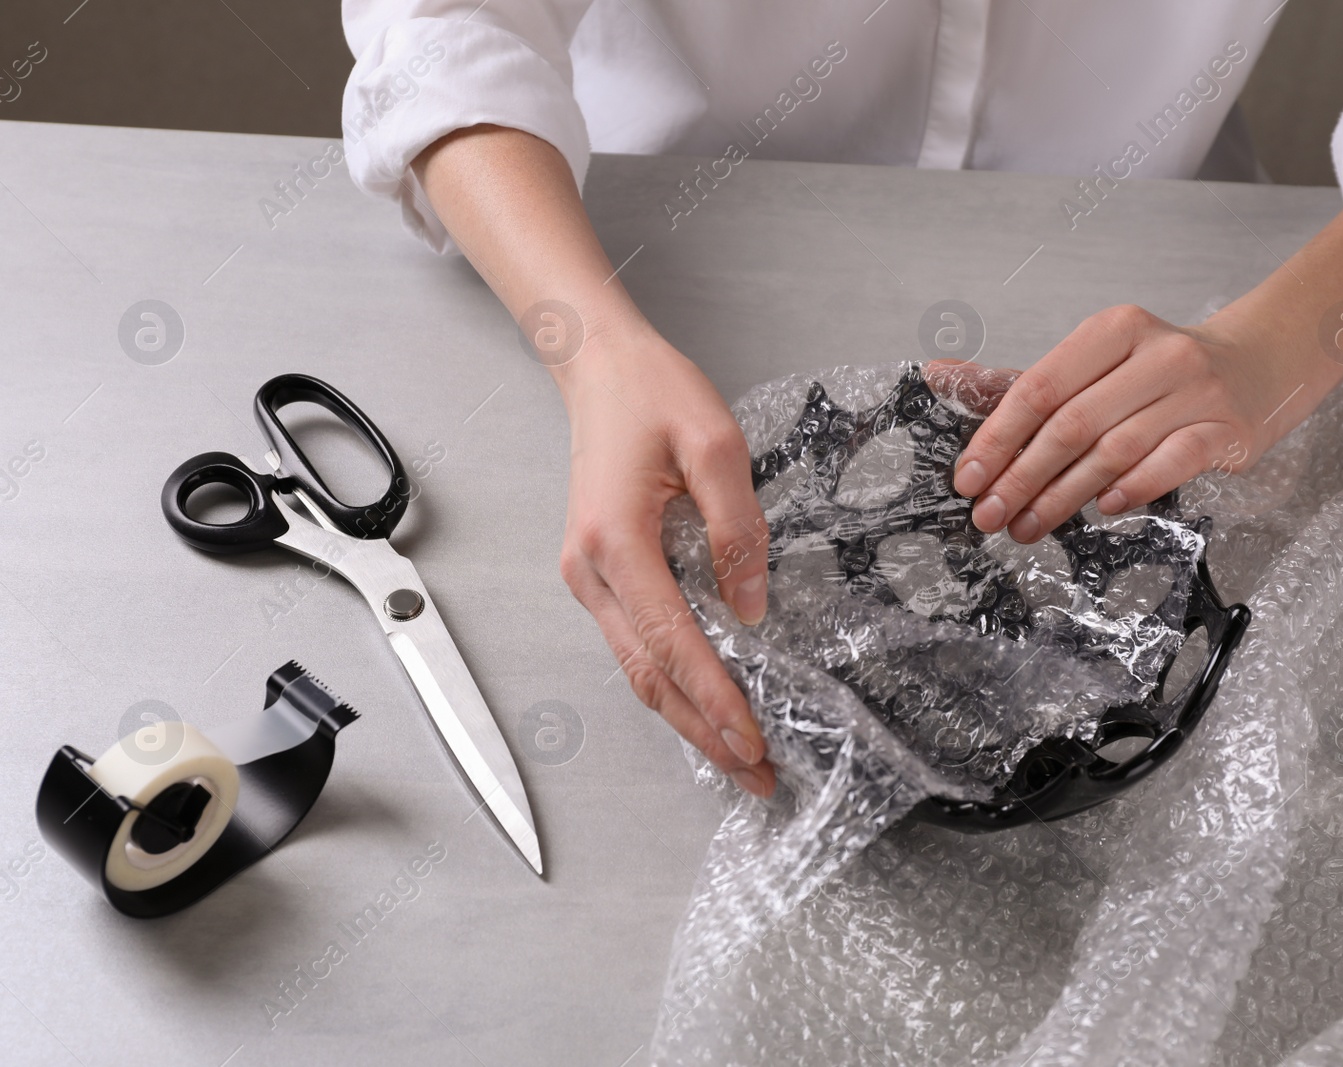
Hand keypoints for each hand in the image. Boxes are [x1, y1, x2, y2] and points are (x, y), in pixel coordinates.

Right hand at [556, 331, 776, 796]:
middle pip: (648, 675)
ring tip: (737, 755)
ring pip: (637, 669)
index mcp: (617, 540)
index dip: (714, 697)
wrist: (599, 367)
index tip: (750, 738)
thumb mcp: (715, 445)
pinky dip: (671, 682)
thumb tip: (752, 607)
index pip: (672, 641)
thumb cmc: (652, 394)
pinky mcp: (599, 574)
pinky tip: (705, 703)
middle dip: (702, 732)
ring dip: (687, 716)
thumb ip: (738, 529)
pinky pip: (635, 644)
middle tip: (753, 773)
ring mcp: (588, 576)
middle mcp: (591, 570)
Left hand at [939, 303, 1339, 540]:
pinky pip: (1172, 463)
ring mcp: (1197, 391)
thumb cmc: (1160, 370)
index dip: (997, 438)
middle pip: (1071, 425)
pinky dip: (1133, 488)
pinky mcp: (1228, 429)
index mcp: (1112, 330)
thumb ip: (1022, 380)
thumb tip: (939, 376)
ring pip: (1114, 451)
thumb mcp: (1095, 362)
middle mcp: (1157, 354)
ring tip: (1028, 527)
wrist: (1261, 363)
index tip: (967, 479)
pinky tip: (1102, 510)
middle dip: (1021, 478)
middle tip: (989, 516)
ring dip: (1063, 497)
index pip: (1039, 387)